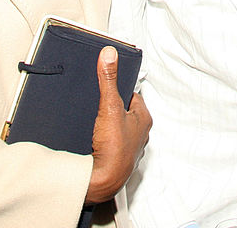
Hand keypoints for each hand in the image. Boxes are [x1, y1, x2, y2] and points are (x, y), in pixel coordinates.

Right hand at [85, 46, 150, 204]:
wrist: (103, 181)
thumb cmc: (113, 149)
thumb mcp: (109, 107)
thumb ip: (108, 80)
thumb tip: (109, 55)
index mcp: (143, 118)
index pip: (133, 95)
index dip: (119, 88)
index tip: (108, 84)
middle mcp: (140, 133)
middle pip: (124, 111)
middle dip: (111, 106)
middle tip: (98, 103)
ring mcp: (130, 147)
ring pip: (118, 127)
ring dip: (106, 123)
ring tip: (94, 121)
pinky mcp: (118, 158)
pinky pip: (111, 142)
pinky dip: (103, 139)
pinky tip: (93, 138)